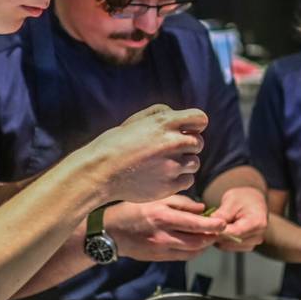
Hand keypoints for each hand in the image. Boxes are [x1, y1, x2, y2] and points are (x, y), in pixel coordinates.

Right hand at [88, 105, 206, 202]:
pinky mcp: (169, 185)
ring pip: (195, 163)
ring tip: (165, 164)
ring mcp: (172, 165)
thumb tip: (179, 117)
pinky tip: (164, 176)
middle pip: (199, 142)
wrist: (100, 171)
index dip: (195, 125)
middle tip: (169, 150)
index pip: (200, 119)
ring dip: (184, 163)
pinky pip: (188, 180)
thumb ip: (161, 114)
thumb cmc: (116, 144)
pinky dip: (179, 179)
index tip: (185, 131)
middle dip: (188, 146)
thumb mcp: (136, 120)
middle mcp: (172, 142)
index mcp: (165, 122)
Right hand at [103, 195, 224, 261]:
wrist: (110, 232)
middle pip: (197, 242)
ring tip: (210, 236)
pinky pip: (182, 257)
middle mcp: (163, 235)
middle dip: (211, 237)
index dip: (212, 225)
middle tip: (220, 230)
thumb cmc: (132, 210)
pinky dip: (193, 251)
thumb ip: (181, 203)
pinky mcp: (158, 258)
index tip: (223, 223)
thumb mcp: (155, 199)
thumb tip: (202, 209)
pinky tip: (196, 243)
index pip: (195, 224)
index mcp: (163, 217)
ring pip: (191, 252)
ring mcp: (160, 249)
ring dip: (204, 245)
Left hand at [211, 186, 267, 251]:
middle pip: (231, 241)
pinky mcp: (247, 246)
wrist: (252, 200)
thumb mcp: (231, 200)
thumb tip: (209, 227)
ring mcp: (253, 242)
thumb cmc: (242, 198)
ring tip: (216, 225)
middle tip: (208, 225)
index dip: (219, 231)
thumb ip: (222, 214)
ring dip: (219, 238)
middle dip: (217, 234)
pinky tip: (221, 230)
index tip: (207, 228)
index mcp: (257, 222)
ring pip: (228, 246)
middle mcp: (258, 235)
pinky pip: (229, 247)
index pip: (235, 232)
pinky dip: (222, 240)